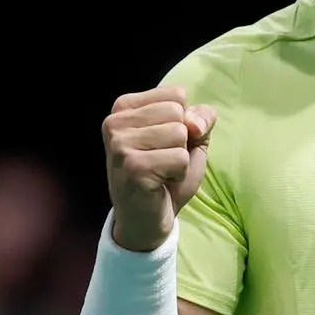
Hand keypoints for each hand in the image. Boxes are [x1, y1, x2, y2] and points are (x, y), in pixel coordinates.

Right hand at [103, 86, 216, 251]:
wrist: (146, 219)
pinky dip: (179, 174)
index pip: (176, 94)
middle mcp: (115, 122)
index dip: (184, 122)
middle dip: (182, 141)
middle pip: (178, 113)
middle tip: (162, 161)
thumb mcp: (190, 137)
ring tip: (160, 172)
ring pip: (180, 134)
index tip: (163, 144)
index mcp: (124, 107)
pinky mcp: (133, 167)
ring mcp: (121, 145)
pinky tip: (160, 183)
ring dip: (180, 159)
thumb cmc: (165, 174)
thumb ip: (200, 117)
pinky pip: (180, 158)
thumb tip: (193, 123)